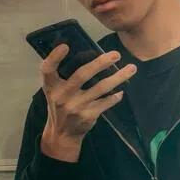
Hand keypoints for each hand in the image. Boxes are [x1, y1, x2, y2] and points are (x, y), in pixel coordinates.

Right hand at [40, 45, 136, 161]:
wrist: (62, 134)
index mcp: (51, 87)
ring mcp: (75, 106)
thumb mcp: (55, 91)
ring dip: (118, 77)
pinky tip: (122, 90)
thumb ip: (63, 77)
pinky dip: (115, 96)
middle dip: (100, 63)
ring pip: (101, 88)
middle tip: (116, 54)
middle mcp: (61, 96)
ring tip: (132, 68)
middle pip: (82, 75)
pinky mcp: (88, 116)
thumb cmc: (60, 106)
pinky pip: (106, 102)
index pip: (47, 69)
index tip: (65, 45)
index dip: (54, 57)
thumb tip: (87, 54)